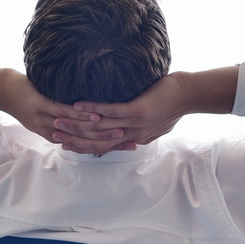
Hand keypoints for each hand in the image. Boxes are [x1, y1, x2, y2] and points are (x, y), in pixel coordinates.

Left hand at [0, 69, 129, 154]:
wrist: (2, 91)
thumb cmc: (30, 99)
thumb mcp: (50, 114)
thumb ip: (69, 119)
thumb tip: (93, 116)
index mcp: (57, 136)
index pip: (87, 146)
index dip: (110, 147)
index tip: (131, 144)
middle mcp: (52, 132)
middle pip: (86, 143)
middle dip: (111, 142)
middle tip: (132, 140)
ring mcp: (45, 120)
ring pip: (77, 130)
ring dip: (100, 131)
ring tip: (120, 128)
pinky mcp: (40, 106)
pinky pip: (64, 112)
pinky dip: (82, 115)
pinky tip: (96, 113)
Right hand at [54, 72, 187, 149]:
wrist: (189, 96)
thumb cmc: (172, 103)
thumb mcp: (154, 120)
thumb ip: (138, 125)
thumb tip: (128, 122)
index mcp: (135, 139)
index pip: (105, 147)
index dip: (84, 146)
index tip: (66, 143)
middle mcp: (133, 135)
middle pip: (98, 141)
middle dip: (75, 139)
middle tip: (55, 135)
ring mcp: (135, 124)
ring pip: (100, 128)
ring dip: (78, 124)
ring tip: (59, 119)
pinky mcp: (138, 111)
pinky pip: (111, 111)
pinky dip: (93, 108)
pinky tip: (78, 104)